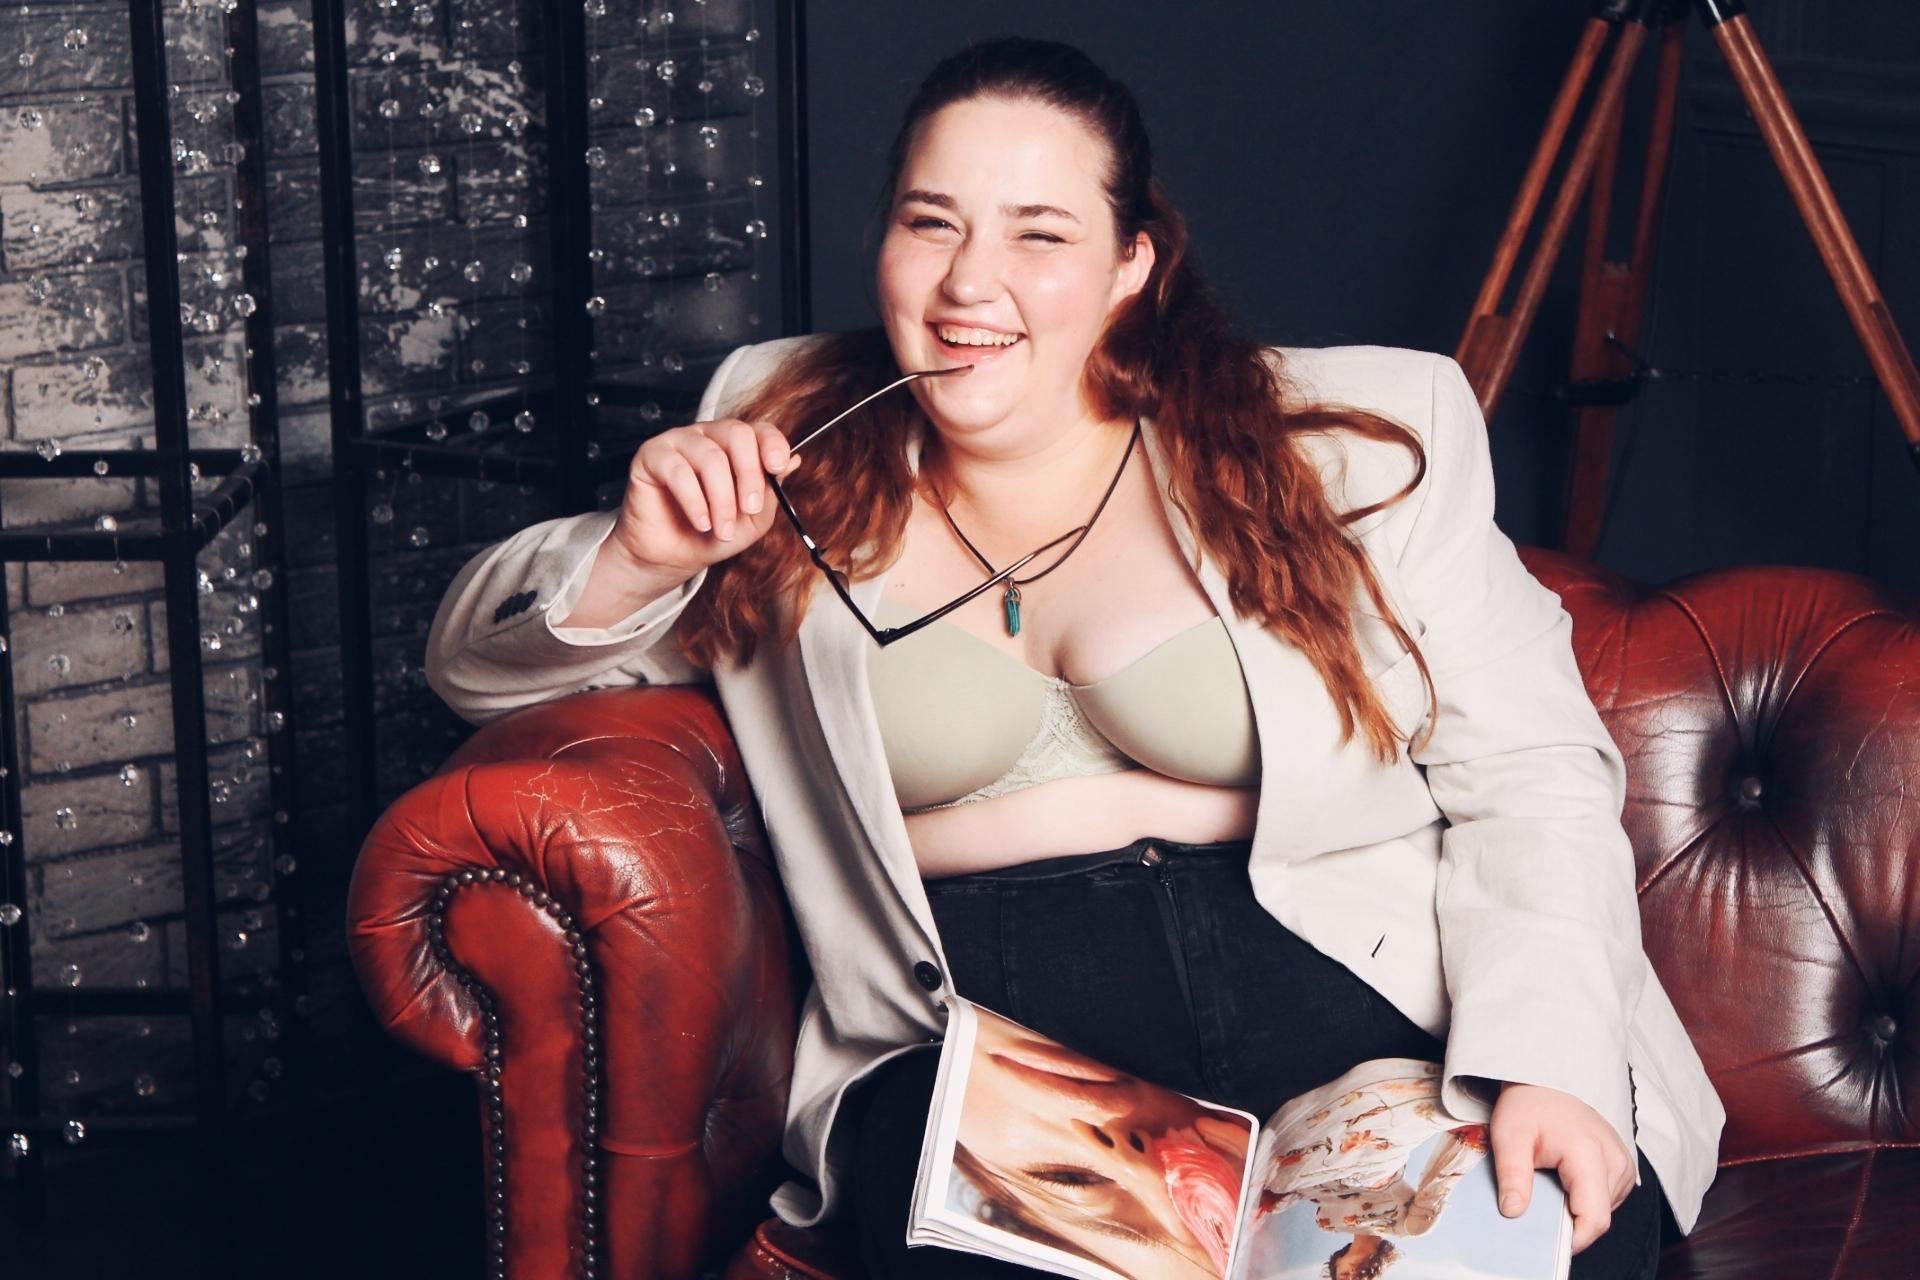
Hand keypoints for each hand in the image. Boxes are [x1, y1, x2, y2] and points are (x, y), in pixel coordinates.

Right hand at [609, 417, 802, 583]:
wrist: (672, 556)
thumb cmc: (713, 533)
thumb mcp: (752, 519)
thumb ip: (771, 491)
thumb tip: (794, 460)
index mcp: (736, 445)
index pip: (759, 430)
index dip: (772, 444)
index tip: (777, 467)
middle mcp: (708, 436)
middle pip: (736, 434)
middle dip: (748, 475)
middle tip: (749, 509)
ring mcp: (679, 442)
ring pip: (710, 458)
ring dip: (722, 500)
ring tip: (722, 529)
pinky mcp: (652, 455)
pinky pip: (678, 470)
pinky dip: (694, 501)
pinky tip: (701, 523)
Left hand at [1489, 1081, 1634, 1253]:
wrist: (1546, 1081)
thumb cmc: (1529, 1106)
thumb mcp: (1509, 1136)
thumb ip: (1512, 1175)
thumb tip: (1513, 1212)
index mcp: (1589, 1154)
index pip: (1593, 1218)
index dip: (1573, 1239)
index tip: (1547, 1241)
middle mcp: (1615, 1161)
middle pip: (1598, 1217)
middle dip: (1569, 1223)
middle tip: (1539, 1205)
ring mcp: (1623, 1164)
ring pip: (1603, 1211)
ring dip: (1576, 1210)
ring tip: (1550, 1185)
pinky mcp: (1622, 1167)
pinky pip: (1606, 1199)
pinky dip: (1584, 1199)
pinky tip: (1565, 1182)